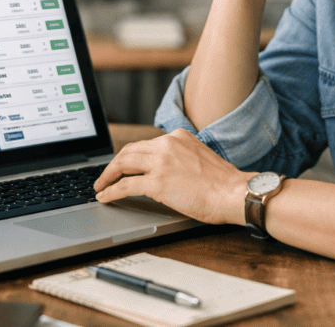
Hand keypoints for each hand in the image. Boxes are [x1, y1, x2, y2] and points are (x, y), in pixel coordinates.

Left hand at [93, 129, 252, 225]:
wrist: (234, 193)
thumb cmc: (223, 183)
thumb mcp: (200, 157)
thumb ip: (181, 157)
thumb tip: (167, 170)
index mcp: (177, 137)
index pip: (145, 143)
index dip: (130, 155)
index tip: (123, 163)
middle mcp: (167, 145)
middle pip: (129, 150)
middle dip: (113, 164)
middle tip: (105, 175)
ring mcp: (160, 163)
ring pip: (123, 164)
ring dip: (107, 175)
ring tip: (100, 186)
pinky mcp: (157, 183)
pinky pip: (125, 185)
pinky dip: (111, 191)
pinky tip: (105, 196)